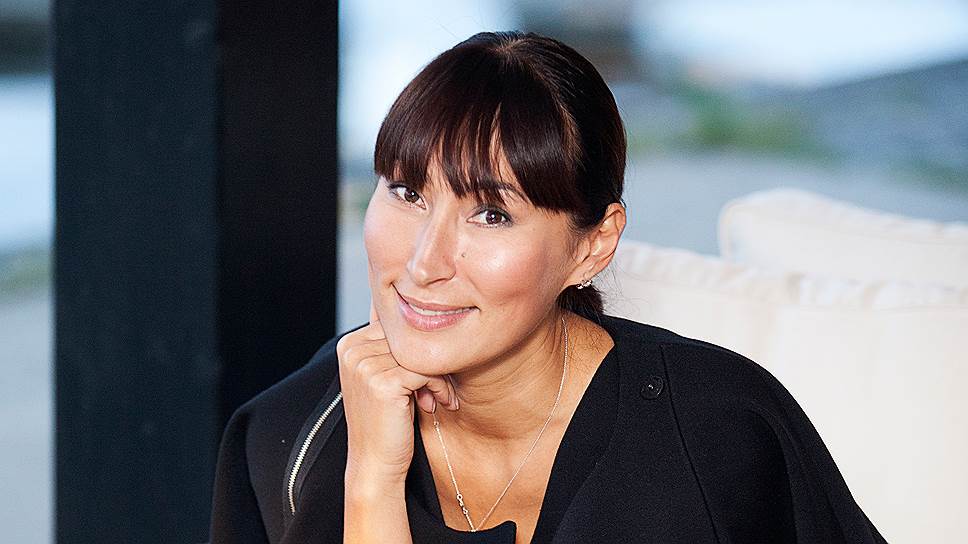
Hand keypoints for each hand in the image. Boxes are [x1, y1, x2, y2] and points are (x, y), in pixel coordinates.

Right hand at [337, 300, 458, 484]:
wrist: (374, 464)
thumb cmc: (385, 421)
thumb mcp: (385, 378)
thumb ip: (393, 348)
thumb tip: (418, 314)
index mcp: (349, 344)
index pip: (398, 327)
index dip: (419, 350)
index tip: (427, 376)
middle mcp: (352, 350)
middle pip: (411, 338)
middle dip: (432, 362)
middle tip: (438, 389)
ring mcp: (364, 365)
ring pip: (422, 354)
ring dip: (439, 376)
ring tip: (439, 397)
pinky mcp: (382, 383)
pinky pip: (426, 370)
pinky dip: (439, 387)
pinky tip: (437, 404)